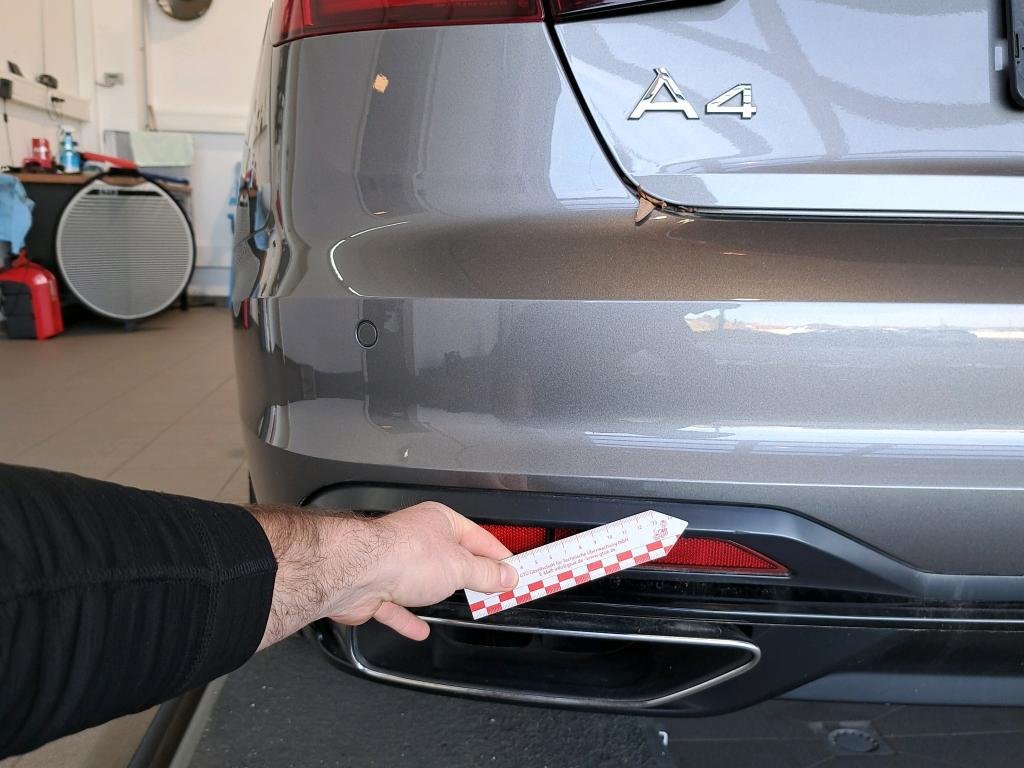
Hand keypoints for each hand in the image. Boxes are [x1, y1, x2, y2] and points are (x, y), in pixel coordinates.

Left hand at [253, 501, 517, 648]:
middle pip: (450, 557)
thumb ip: (486, 573)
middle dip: (469, 574)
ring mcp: (393, 563)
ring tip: (462, 605)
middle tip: (494, 591)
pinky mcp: (375, 589)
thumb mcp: (460, 566)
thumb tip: (508, 575)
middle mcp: (416, 538)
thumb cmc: (405, 556)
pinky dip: (408, 618)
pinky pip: (397, 606)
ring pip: (422, 580)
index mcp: (439, 522)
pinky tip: (420, 630)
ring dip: (438, 592)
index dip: (498, 556)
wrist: (355, 572)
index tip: (515, 571)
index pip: (478, 537)